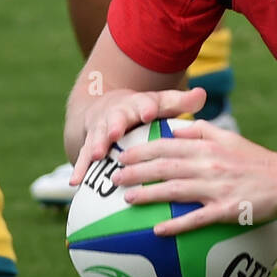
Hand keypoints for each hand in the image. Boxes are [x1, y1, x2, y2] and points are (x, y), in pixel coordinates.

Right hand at [69, 86, 206, 187]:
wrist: (107, 108)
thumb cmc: (144, 110)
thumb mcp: (162, 103)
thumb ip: (181, 102)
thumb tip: (202, 94)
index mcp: (137, 105)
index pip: (143, 104)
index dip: (146, 108)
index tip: (148, 112)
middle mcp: (117, 116)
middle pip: (116, 119)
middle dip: (115, 126)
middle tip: (114, 134)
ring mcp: (101, 130)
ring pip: (97, 137)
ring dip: (96, 146)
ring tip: (97, 156)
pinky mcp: (89, 145)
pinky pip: (83, 157)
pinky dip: (79, 168)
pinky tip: (75, 182)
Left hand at [112, 120, 276, 233]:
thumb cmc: (256, 160)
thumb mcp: (229, 138)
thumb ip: (201, 131)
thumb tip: (173, 130)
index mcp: (207, 147)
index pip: (167, 146)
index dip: (141, 150)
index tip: (121, 155)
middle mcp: (209, 165)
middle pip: (165, 167)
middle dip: (136, 172)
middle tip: (114, 178)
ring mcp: (217, 188)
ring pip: (176, 190)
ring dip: (149, 194)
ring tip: (127, 200)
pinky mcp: (226, 210)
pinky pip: (197, 219)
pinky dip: (177, 224)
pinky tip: (158, 230)